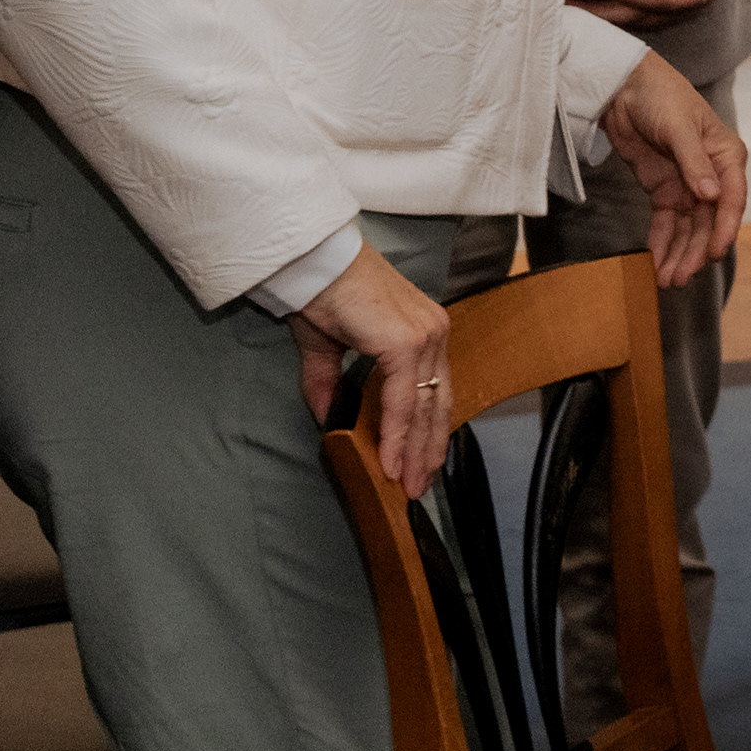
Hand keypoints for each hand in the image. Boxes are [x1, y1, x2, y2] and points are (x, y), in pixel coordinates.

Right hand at [292, 245, 453, 499]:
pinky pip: (403, 400)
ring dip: (415, 451)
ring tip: (407, 485)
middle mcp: (433, 333)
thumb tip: (328, 419)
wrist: (313, 262)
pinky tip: (388, 460)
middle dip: (427, 451)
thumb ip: (331, 384)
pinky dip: (396, 434)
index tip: (421, 466)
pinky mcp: (404, 343)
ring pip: (425, 407)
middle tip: (417, 488)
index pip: (435, 391)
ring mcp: (424, 337)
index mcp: (423, 333)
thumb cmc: (321, 293)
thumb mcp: (326, 347)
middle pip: (437, 405)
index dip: (428, 432)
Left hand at [598, 51, 746, 281]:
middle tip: (679, 278)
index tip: (713, 254)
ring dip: (679, 253)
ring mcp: (687, 184)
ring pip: (687, 227)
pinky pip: (666, 222)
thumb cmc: (661, 95)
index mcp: (726, 156)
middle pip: (708, 221)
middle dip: (695, 251)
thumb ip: (694, 162)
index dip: (723, 229)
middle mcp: (711, 174)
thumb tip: (711, 196)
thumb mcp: (678, 126)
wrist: (624, 86)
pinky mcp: (664, 189)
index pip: (731, 199)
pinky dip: (662, 242)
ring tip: (666, 280)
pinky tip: (656, 262)